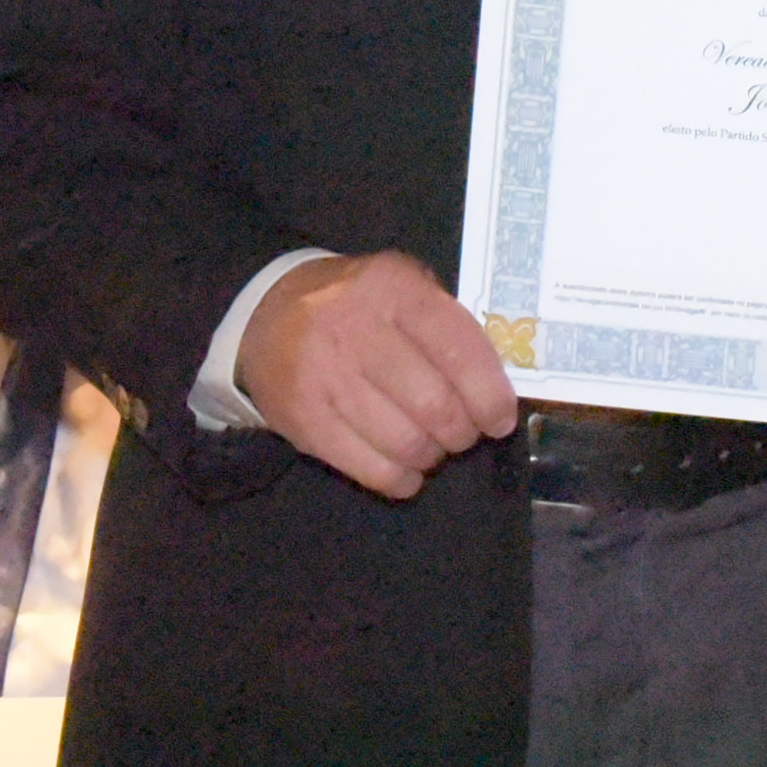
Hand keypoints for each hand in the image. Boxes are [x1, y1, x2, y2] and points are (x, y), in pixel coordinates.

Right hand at [234, 252, 520, 499]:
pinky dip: (400, 479)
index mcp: (393, 288)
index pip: (458, 348)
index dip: (489, 394)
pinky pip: (368, 468)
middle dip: (462, 432)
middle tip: (463, 434)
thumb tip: (496, 386)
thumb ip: (449, 325)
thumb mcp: (402, 287)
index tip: (500, 419)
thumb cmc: (356, 304)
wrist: (266, 313)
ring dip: (431, 455)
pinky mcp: (303, 419)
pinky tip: (406, 470)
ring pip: (404, 441)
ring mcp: (324, 376)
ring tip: (431, 448)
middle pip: (434, 404)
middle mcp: (356, 328)